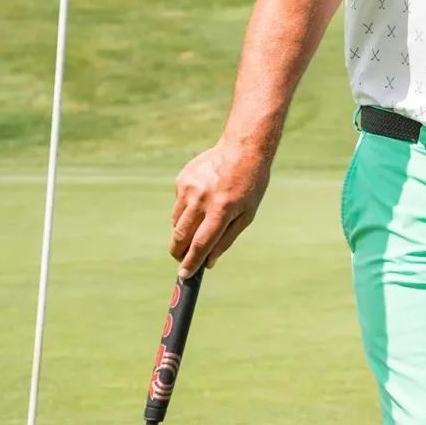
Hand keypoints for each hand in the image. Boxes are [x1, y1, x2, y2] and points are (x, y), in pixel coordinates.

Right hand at [169, 141, 272, 276]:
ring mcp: (189, 188)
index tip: (184, 276)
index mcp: (222, 208)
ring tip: (202, 220)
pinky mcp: (181, 180)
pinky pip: (178, 205)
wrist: (243, 148)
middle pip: (181, 236)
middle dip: (179, 252)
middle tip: (183, 259)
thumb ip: (226, 239)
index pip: (201, 243)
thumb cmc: (249, 185)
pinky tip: (203, 198)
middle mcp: (202, 198)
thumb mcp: (247, 214)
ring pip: (176, 222)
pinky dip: (187, 209)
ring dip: (184, 230)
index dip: (191, 262)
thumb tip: (209, 263)